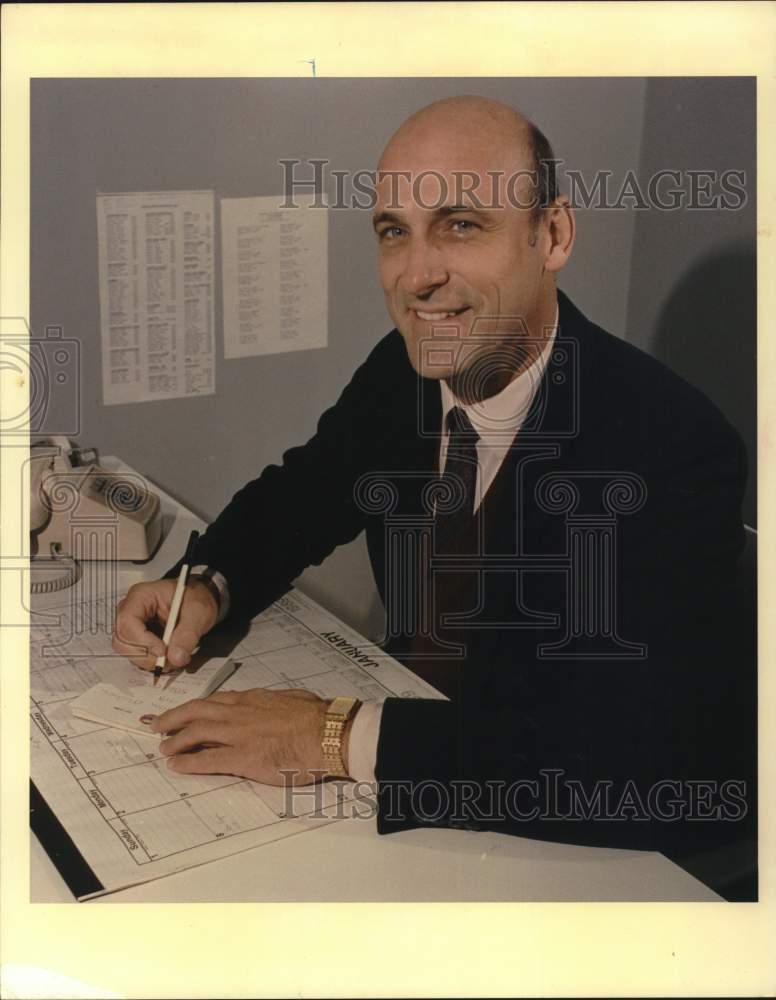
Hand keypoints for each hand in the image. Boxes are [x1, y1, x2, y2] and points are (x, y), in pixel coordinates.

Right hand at [112, 578, 217, 670]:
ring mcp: (133, 626)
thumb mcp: (198, 611)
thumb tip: (176, 657)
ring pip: (128, 651)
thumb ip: (187, 634)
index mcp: (142, 596)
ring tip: (172, 660)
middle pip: (122, 639)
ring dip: (149, 661)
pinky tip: (168, 659)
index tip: (162, 651)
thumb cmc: (195, 598)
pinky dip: (152, 662)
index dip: (142, 639)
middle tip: (168, 661)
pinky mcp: (139, 639)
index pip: (128, 620)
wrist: (199, 602)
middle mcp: (132, 611)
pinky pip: (137, 656)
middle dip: (145, 655)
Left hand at [150, 688, 340, 785]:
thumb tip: (279, 704)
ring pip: (197, 732)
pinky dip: (188, 762)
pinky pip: (207, 759)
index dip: (196, 707)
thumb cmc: (319, 718)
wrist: (330, 733)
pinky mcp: (244, 757)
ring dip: (176, 740)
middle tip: (158, 724)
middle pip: (198, 711)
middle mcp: (241, 713)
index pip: (217, 701)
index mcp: (254, 699)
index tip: (185, 711)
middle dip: (174, 717)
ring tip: (162, 747)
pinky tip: (176, 766)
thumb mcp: (294, 699)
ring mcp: (240, 734)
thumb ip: (278, 701)